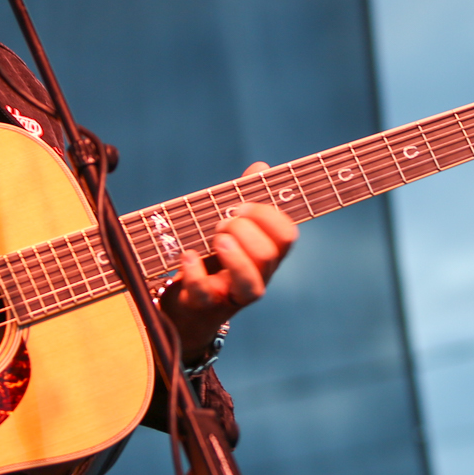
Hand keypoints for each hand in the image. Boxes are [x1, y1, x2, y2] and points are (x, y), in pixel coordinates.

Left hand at [160, 163, 298, 359]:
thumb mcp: (229, 228)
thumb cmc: (212, 262)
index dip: (267, 215)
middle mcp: (257, 277)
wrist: (187, 307)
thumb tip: (260, 168)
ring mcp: (232, 295)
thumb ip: (244, 199)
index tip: (241, 205)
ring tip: (215, 239)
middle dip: (244, 230)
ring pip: (251, 283)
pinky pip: (206, 293)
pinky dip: (195, 270)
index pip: (286, 235)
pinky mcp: (205, 307)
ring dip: (233, 254)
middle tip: (221, 224)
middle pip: (268, 255)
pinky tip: (187, 255)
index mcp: (266, 256)